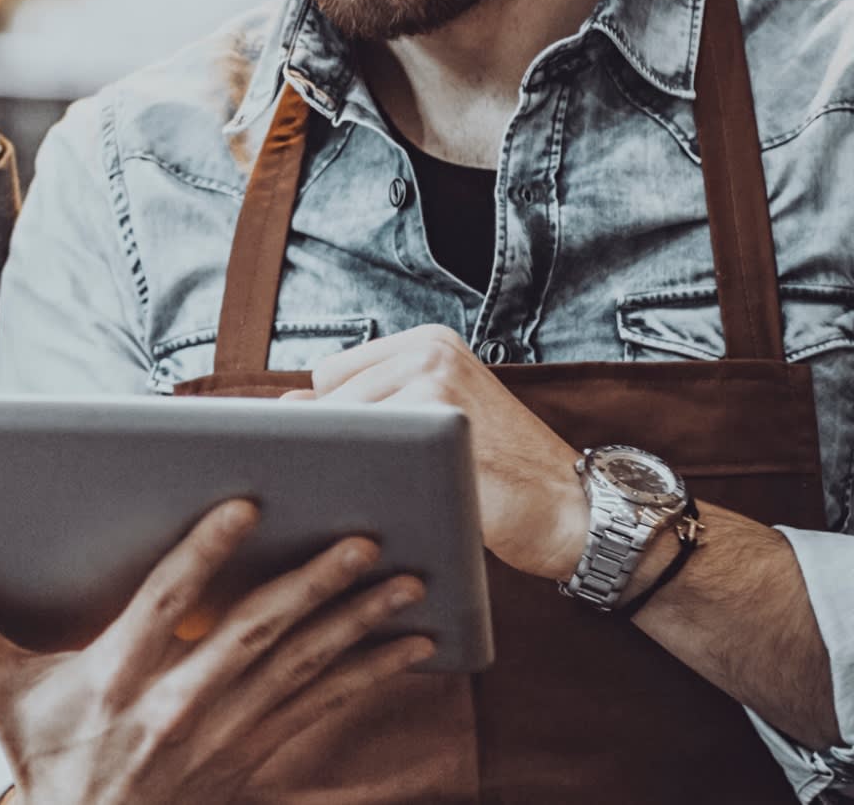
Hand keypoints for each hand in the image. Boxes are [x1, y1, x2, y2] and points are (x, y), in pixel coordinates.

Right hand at [0, 501, 432, 804]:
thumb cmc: (45, 761)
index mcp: (116, 680)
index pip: (167, 606)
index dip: (206, 555)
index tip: (246, 506)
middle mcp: (177, 709)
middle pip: (255, 637)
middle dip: (313, 587)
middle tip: (365, 539)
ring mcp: (224, 738)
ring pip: (302, 671)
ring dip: (358, 625)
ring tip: (407, 581)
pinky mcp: (255, 759)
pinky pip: (322, 712)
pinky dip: (370, 678)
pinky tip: (413, 647)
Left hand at [291, 325, 587, 581]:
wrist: (572, 510)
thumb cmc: (499, 477)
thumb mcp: (438, 425)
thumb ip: (374, 409)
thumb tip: (281, 407)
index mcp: (426, 343)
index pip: (330, 377)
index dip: (330, 426)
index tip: (339, 462)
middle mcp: (427, 350)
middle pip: (329, 402)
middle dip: (332, 448)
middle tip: (357, 490)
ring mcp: (435, 381)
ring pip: (343, 428)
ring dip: (343, 468)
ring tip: (372, 502)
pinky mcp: (441, 421)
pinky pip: (369, 454)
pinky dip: (363, 485)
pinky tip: (379, 510)